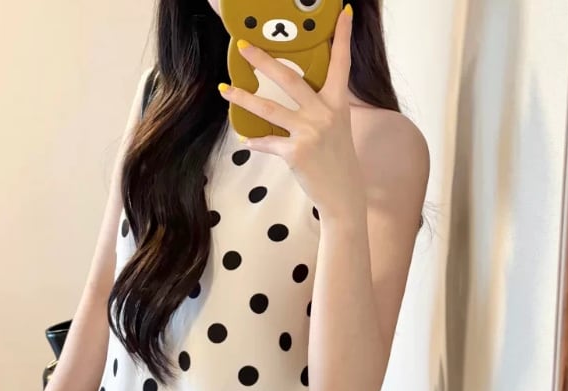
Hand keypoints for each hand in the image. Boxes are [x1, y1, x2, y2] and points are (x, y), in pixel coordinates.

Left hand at [217, 4, 364, 220]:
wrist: (343, 194)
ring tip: (225, 89)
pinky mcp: (295, 152)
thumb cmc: (337, 160)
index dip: (341, 37)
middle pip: (290, 78)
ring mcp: (309, 132)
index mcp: (337, 103)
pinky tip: (246, 139)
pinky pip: (268, 142)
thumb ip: (321, 107)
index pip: (341, 63)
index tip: (342, 12)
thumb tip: (297, 96)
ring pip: (269, 108)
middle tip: (244, 47)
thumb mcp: (337, 127)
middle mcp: (324, 113)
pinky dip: (255, 141)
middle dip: (263, 60)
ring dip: (243, 98)